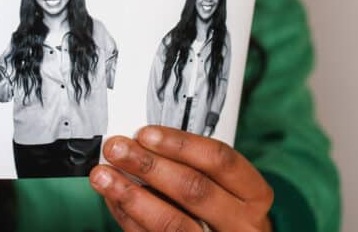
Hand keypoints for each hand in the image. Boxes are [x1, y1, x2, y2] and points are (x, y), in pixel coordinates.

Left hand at [90, 126, 273, 231]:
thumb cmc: (225, 213)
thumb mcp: (226, 188)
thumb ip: (193, 166)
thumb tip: (142, 143)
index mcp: (254, 195)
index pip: (220, 160)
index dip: (180, 144)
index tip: (146, 134)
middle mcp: (241, 224)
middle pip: (193, 189)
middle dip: (149, 165)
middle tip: (117, 149)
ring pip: (171, 222)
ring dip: (131, 195)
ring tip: (103, 176)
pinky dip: (128, 218)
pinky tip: (113, 201)